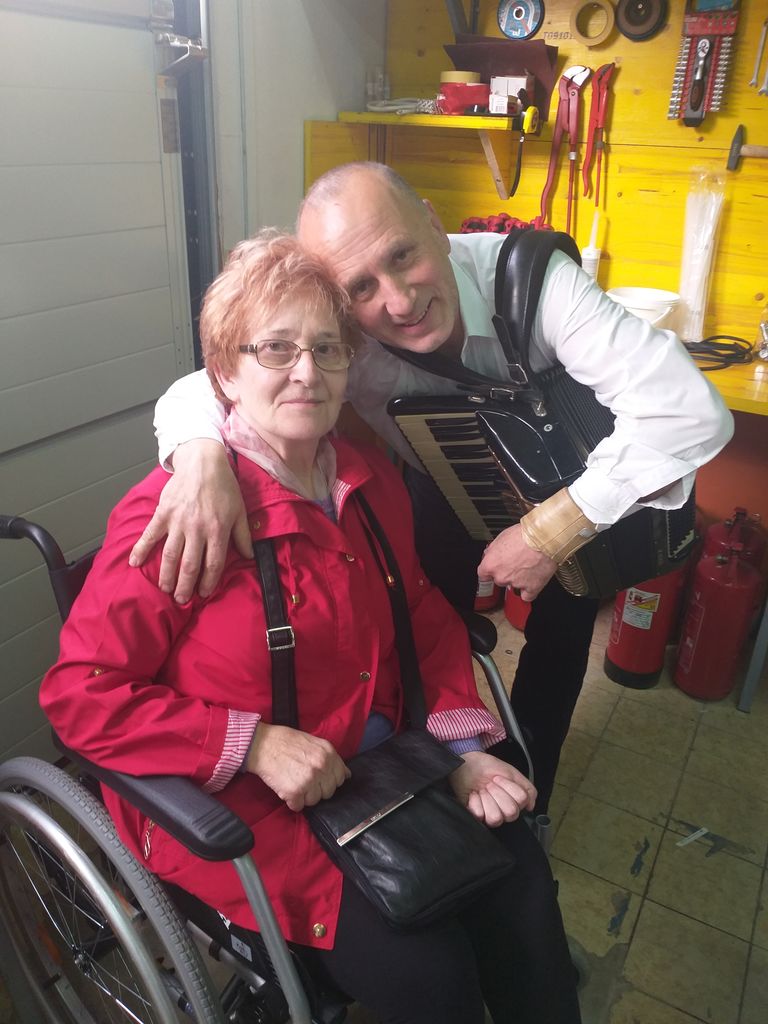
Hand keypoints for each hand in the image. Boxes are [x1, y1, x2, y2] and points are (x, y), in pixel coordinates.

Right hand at [129, 439, 251, 602]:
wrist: (202, 462)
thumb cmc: (224, 487)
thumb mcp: (240, 510)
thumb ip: (243, 535)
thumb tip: (250, 556)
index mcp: (217, 530)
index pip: (213, 563)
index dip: (208, 582)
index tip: (204, 593)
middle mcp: (197, 529)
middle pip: (190, 565)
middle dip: (185, 586)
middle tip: (181, 600)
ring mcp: (178, 522)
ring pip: (171, 555)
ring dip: (166, 575)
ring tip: (165, 589)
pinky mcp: (163, 513)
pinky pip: (150, 535)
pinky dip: (141, 549)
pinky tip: (134, 563)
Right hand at [245, 724, 350, 811]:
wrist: (262, 744)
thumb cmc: (286, 742)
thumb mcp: (315, 743)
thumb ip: (331, 759)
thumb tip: (346, 775)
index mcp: (328, 754)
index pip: (341, 777)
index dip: (329, 779)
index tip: (319, 778)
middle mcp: (322, 767)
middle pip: (328, 792)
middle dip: (317, 789)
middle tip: (303, 779)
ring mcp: (309, 780)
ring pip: (314, 801)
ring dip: (304, 796)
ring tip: (293, 782)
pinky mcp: (294, 791)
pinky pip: (298, 806)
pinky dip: (292, 801)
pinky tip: (285, 787)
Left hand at [450, 751, 535, 827]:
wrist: (469, 763)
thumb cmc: (488, 767)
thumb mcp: (511, 772)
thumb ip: (527, 789)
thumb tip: (530, 806)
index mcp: (514, 801)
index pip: (521, 800)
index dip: (509, 786)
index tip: (499, 777)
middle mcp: (503, 811)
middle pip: (511, 812)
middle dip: (498, 792)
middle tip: (490, 784)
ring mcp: (489, 815)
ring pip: (496, 818)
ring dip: (487, 798)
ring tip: (482, 790)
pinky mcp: (475, 816)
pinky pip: (479, 815)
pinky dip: (474, 800)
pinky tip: (473, 794)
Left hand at [477, 523, 556, 601]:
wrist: (543, 539)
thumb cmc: (524, 535)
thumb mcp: (502, 537)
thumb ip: (494, 549)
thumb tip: (491, 553)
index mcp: (491, 564)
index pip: (483, 574)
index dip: (490, 570)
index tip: (494, 568)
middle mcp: (501, 576)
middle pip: (499, 580)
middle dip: (505, 572)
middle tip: (516, 562)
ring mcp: (516, 584)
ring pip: (513, 586)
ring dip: (518, 579)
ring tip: (528, 566)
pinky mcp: (531, 588)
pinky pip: (527, 596)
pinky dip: (529, 590)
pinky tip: (531, 582)